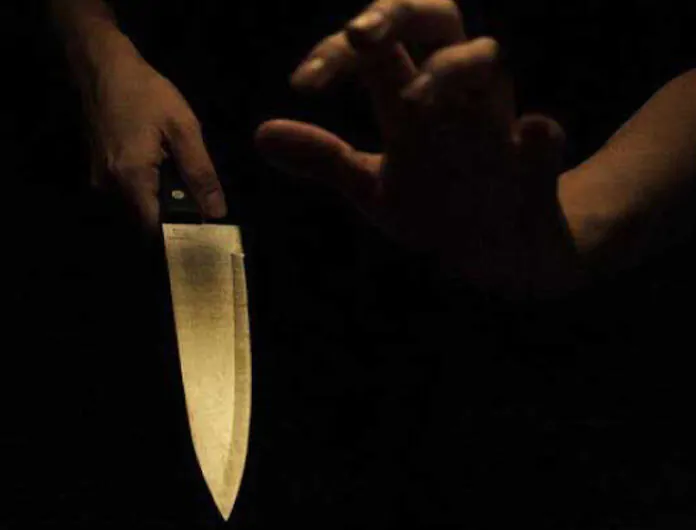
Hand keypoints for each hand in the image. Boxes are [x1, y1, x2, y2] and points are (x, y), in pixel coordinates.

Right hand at [84, 45, 226, 230]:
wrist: (103, 66)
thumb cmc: (146, 93)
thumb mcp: (184, 129)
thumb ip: (201, 173)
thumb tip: (216, 212)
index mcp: (131, 177)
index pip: (155, 229)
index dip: (180, 233)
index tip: (203, 232)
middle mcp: (110, 186)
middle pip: (147, 218)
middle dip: (175, 214)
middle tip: (201, 200)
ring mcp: (101, 179)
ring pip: (138, 205)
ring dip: (162, 199)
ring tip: (184, 179)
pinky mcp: (99, 170)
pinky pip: (129, 191)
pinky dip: (150, 187)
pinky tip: (165, 168)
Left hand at [255, 0, 571, 294]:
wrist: (490, 253)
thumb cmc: (433, 206)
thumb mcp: (369, 186)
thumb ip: (324, 159)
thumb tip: (261, 134)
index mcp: (416, 97)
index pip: (377, 49)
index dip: (338, 53)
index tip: (302, 84)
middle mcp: (455, 98)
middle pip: (440, 20)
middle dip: (400, 14)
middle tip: (359, 35)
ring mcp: (497, 128)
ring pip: (489, 64)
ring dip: (450, 72)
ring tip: (410, 104)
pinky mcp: (534, 171)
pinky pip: (547, 142)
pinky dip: (540, 139)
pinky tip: (533, 132)